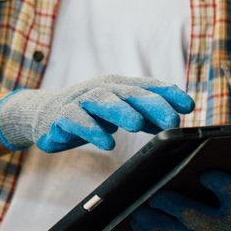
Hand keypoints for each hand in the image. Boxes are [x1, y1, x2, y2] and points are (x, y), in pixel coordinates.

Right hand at [0, 74, 193, 152]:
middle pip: (129, 93)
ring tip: (137, 125)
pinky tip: (106, 143)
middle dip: (152, 105)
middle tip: (171, 120)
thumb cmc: (88, 114)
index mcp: (118, 87)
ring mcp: (80, 101)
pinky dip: (92, 131)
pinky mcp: (62, 117)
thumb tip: (174, 118)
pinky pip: (77, 121)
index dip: (168, 94)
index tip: (188, 105)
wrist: (42, 114)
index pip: (147, 87)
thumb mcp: (117, 112)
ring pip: (102, 102)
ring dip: (120, 112)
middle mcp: (101, 90)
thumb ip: (143, 114)